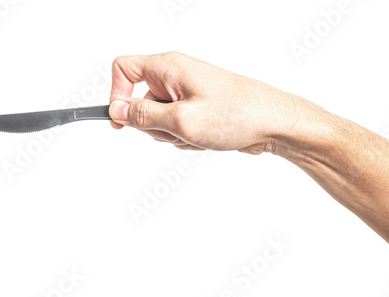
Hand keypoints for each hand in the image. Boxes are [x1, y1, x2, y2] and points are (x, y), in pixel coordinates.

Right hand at [108, 52, 301, 153]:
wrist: (273, 122)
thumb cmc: (236, 114)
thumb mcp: (182, 120)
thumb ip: (144, 116)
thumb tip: (117, 111)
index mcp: (168, 67)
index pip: (123, 69)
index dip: (116, 95)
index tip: (121, 122)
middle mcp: (175, 75)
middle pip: (140, 101)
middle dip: (153, 125)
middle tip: (178, 130)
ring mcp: (186, 93)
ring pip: (159, 119)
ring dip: (173, 134)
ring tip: (198, 134)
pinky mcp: (197, 108)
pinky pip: (176, 126)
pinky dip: (186, 137)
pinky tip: (206, 137)